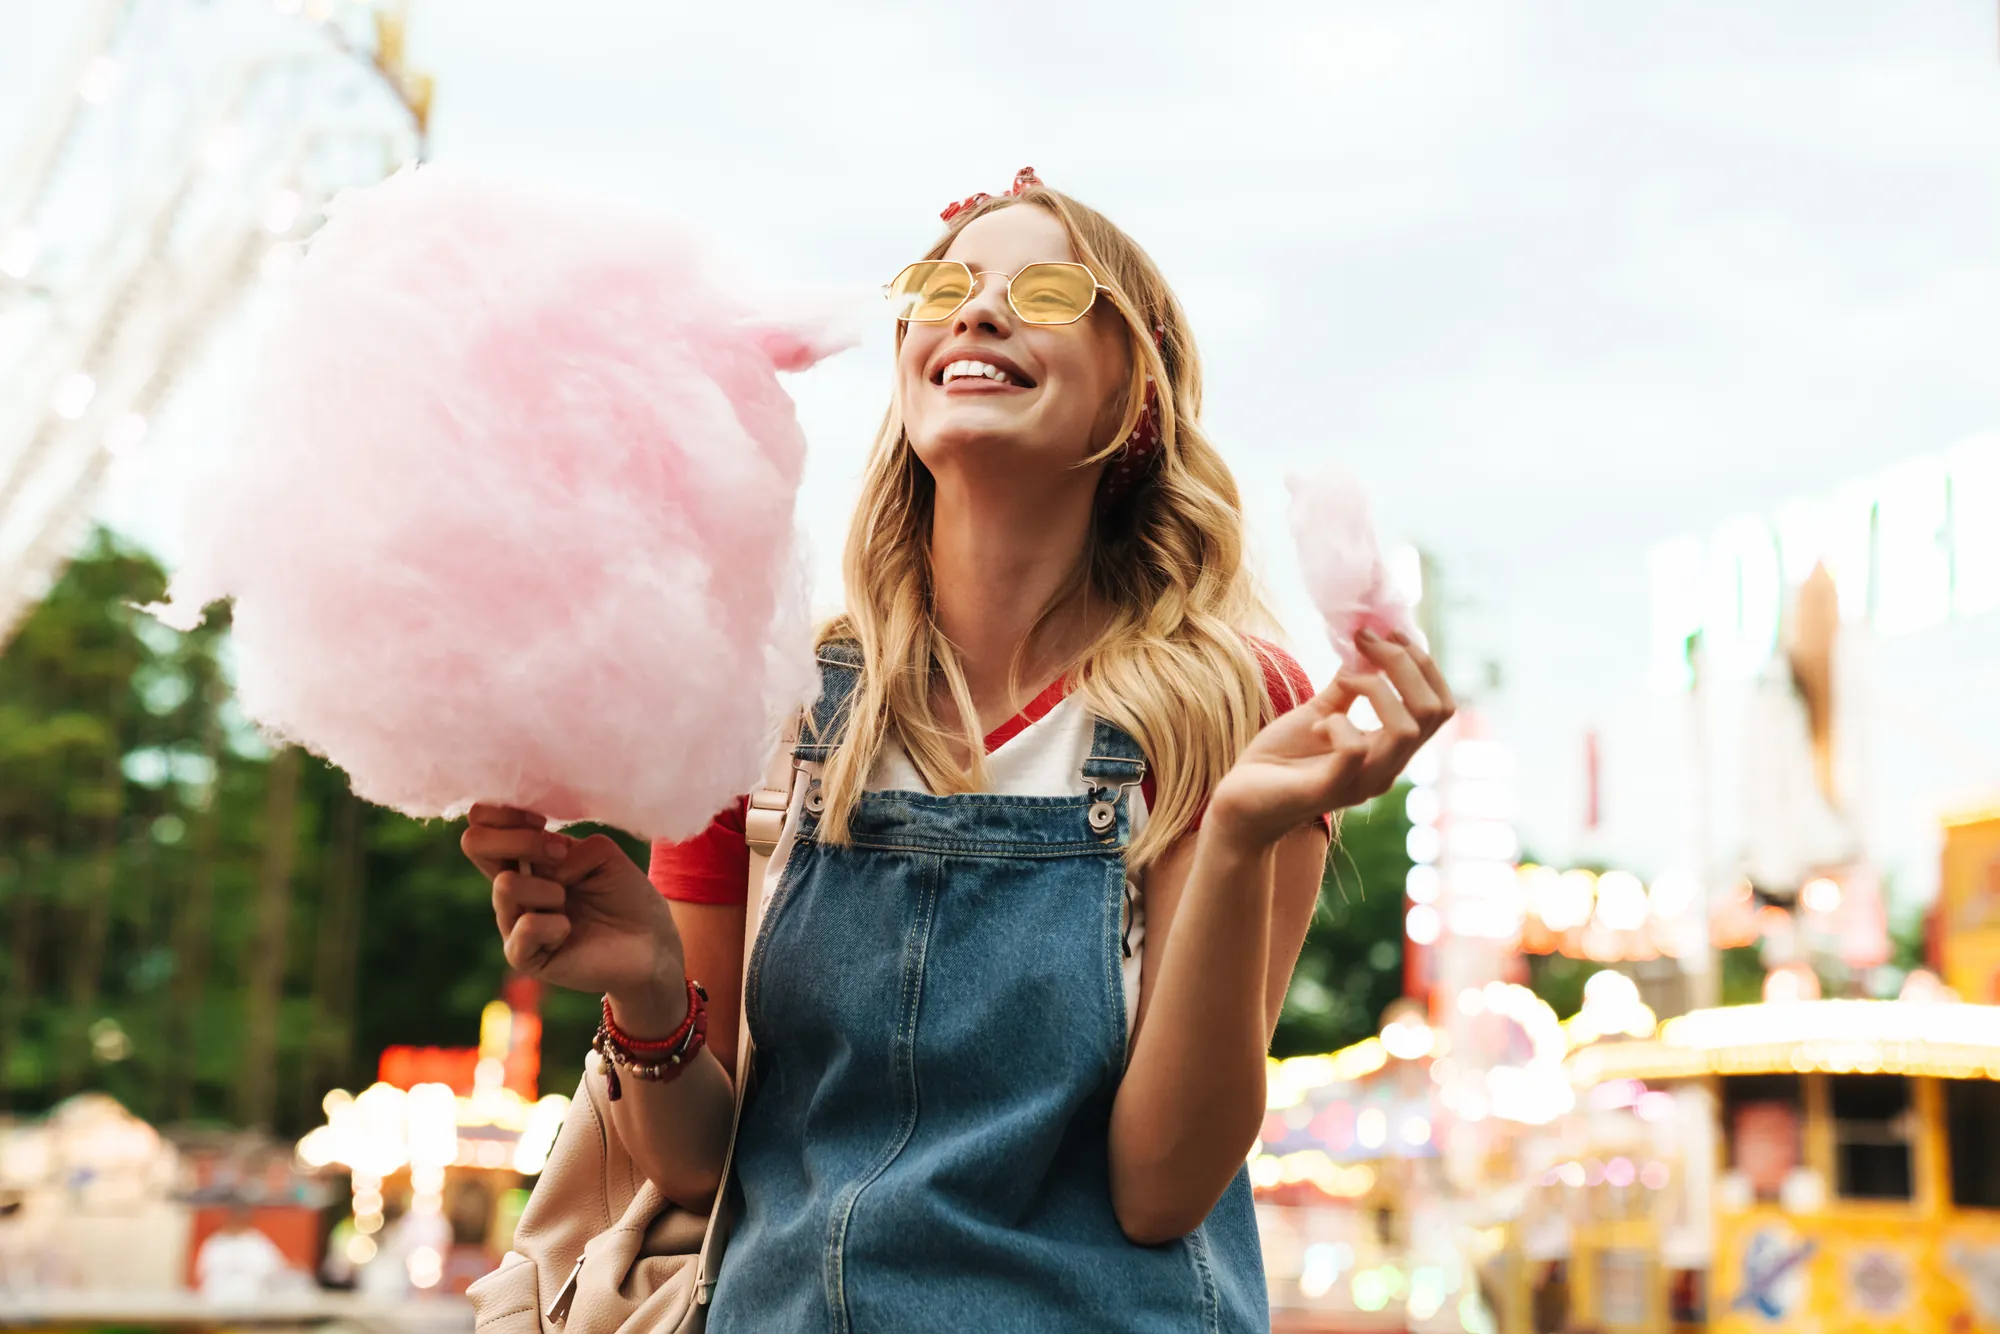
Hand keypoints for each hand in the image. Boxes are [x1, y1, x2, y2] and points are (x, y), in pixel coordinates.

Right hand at [461, 804, 688, 1033]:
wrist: (650, 945)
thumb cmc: (626, 897)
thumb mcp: (602, 854)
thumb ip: (567, 848)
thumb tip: (541, 868)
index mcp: (527, 857)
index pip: (483, 822)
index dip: (504, 812)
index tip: (542, 821)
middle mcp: (513, 886)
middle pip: (474, 843)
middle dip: (520, 840)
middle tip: (558, 854)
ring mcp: (513, 921)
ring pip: (505, 886)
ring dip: (549, 889)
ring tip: (570, 903)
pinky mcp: (523, 956)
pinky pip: (525, 928)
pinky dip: (555, 924)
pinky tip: (569, 931)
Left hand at [1208, 631, 1455, 848]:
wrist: (1241, 801)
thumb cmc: (1281, 759)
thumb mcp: (1320, 712)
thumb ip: (1347, 685)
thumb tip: (1364, 646)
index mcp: (1390, 749)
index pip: (1439, 707)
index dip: (1423, 665)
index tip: (1391, 634)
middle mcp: (1387, 768)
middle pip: (1432, 711)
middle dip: (1405, 664)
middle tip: (1366, 641)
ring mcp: (1362, 782)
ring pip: (1405, 730)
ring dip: (1376, 688)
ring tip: (1345, 678)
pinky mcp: (1330, 790)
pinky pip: (1355, 751)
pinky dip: (1339, 724)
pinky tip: (1318, 723)